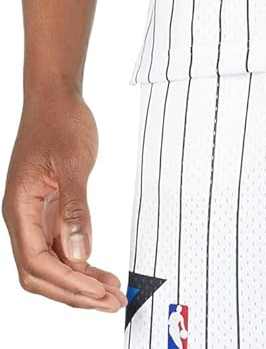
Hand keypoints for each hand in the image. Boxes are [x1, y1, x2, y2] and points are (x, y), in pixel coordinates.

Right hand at [2, 83, 126, 311]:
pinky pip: (62, 247)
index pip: (36, 262)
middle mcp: (23, 217)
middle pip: (41, 274)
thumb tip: (80, 255)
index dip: (67, 283)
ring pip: (53, 264)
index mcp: (19, 207)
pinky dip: (82, 264)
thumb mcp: (73, 161)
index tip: (98, 293)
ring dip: (81, 283)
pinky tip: (102, 273)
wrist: (56, 95)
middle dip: (74, 294)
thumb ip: (75, 209)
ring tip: (113, 295)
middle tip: (111, 303)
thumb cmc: (59, 120)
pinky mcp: (50, 210)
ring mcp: (36, 215)